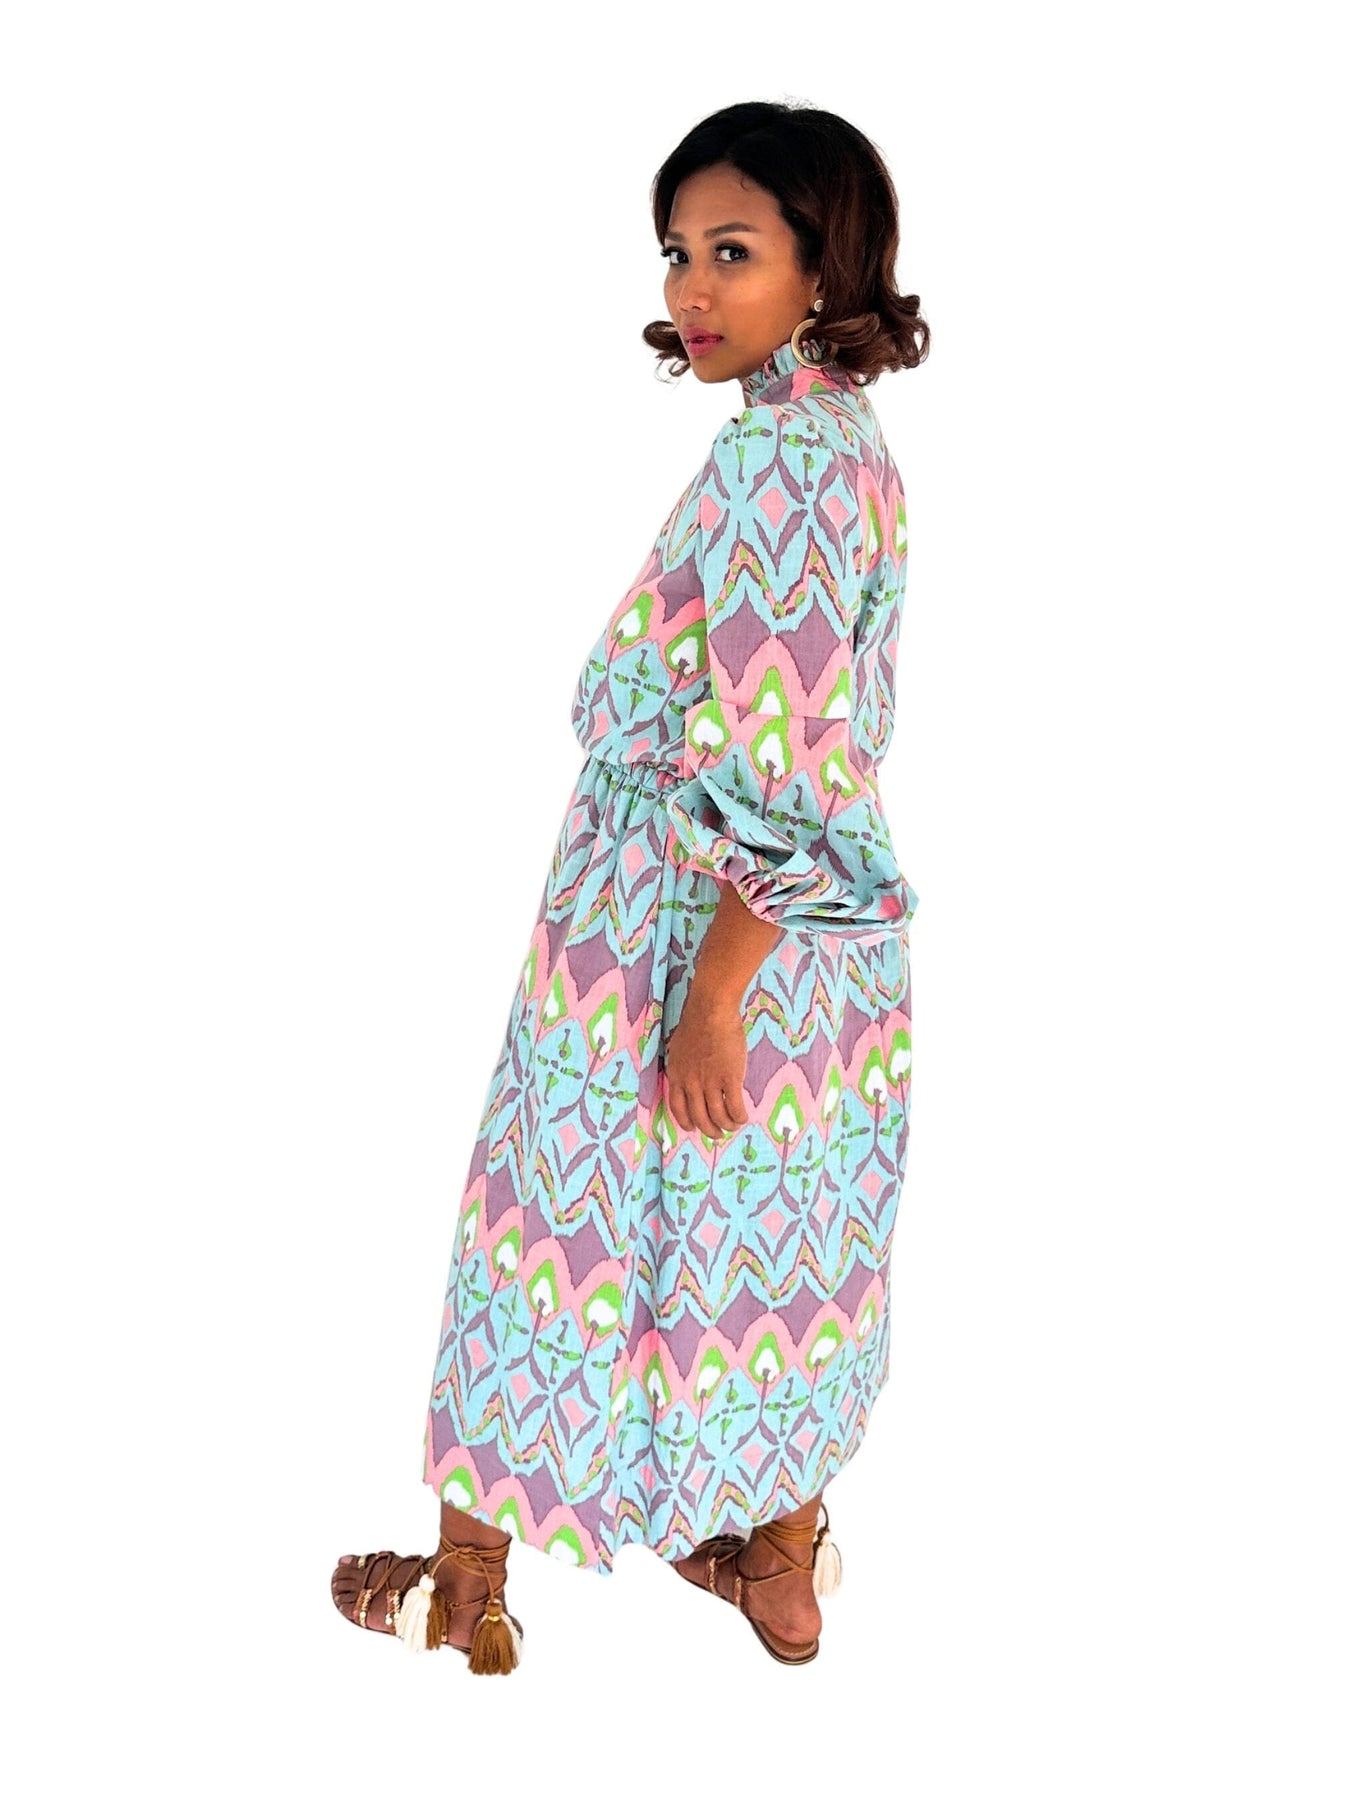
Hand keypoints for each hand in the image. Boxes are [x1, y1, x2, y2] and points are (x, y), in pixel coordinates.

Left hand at [663, 992, 749, 1138]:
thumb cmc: (696, 1022)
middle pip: (699, 1118)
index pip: (678, 1109)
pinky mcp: (730, 1078)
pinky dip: (739, 1116)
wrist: (711, 1011)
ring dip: (726, 1125)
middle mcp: (691, 1084)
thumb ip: (682, 1066)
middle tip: (717, 1133)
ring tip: (733, 1126)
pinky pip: (735, 1107)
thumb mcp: (678, 1048)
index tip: (693, 1128)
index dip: (686, 1122)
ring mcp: (710, 1082)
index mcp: (677, 1076)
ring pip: (718, 1116)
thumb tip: (687, 1077)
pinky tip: (743, 1117)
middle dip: (709, 1130)